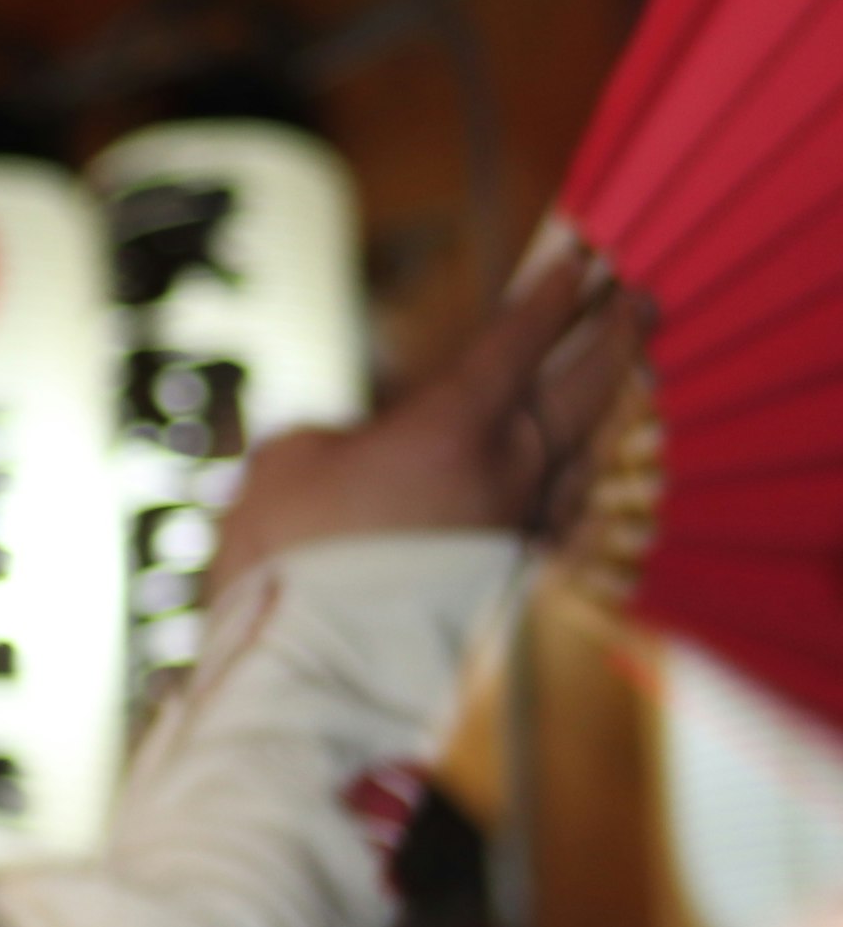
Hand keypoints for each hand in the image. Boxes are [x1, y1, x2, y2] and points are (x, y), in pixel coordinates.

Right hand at [206, 222, 642, 602]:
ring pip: (588, 452)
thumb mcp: (289, 459)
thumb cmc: (284, 556)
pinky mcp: (514, 581)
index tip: (581, 256)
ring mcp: (520, 532)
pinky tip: (581, 468)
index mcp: (450, 430)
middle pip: (585, 391)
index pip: (517, 343)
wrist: (309, 670)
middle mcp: (506, 475)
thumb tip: (373, 446)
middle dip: (615, 336)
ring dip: (609, 402)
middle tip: (642, 295)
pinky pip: (567, 511)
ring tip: (622, 369)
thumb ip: (347, 433)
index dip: (550, 295)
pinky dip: (582, 474)